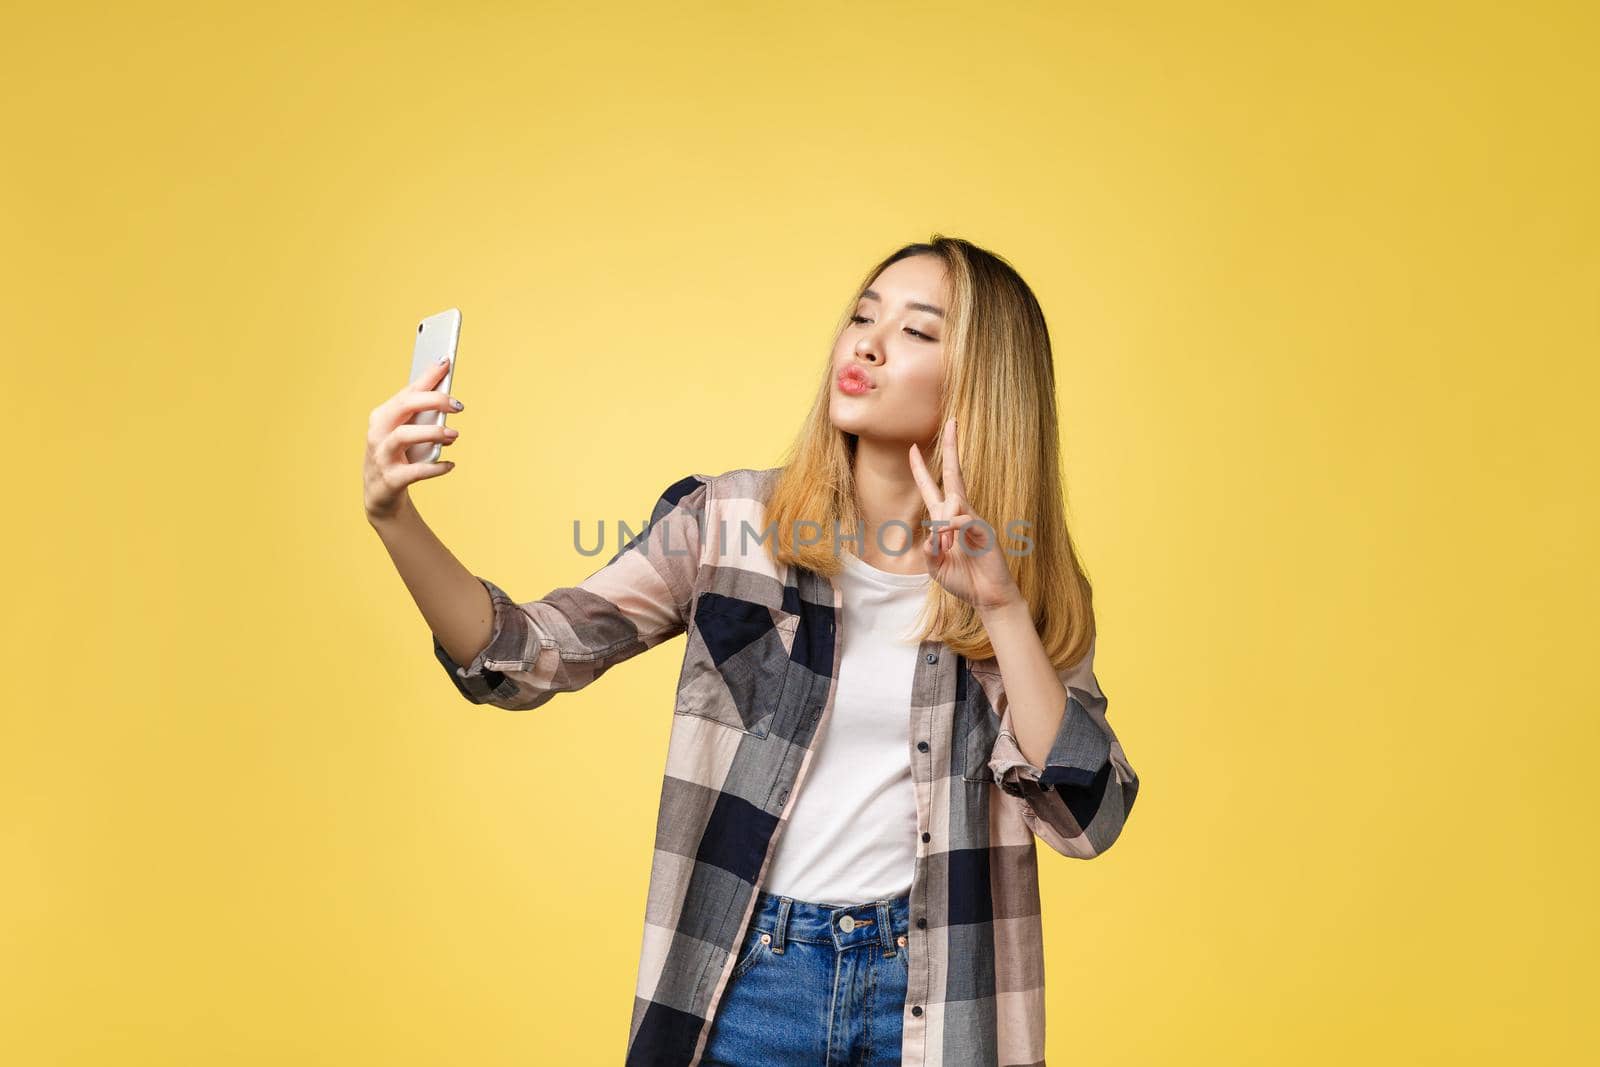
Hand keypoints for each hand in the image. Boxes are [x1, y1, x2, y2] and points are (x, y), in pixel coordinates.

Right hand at [364, 355, 462, 522]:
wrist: (381, 495)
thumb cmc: (399, 456)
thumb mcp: (408, 432)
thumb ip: (424, 414)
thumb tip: (449, 397)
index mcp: (383, 416)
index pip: (407, 391)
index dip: (427, 377)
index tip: (446, 362)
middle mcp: (378, 432)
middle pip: (404, 407)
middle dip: (433, 401)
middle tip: (458, 406)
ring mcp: (381, 456)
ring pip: (404, 436)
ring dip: (433, 433)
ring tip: (454, 435)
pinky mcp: (390, 479)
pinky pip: (415, 471)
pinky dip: (435, 467)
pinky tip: (450, 465)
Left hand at [908, 417, 1022, 612]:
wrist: (988, 598)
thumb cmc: (963, 581)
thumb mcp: (935, 567)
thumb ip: (929, 550)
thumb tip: (931, 532)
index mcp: (946, 521)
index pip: (933, 489)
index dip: (921, 469)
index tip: (913, 448)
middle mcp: (961, 514)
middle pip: (954, 475)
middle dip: (951, 448)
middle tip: (952, 421)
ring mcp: (974, 520)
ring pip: (954, 501)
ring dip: (943, 522)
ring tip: (946, 548)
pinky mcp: (984, 531)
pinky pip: (964, 520)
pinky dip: (952, 529)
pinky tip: (949, 542)